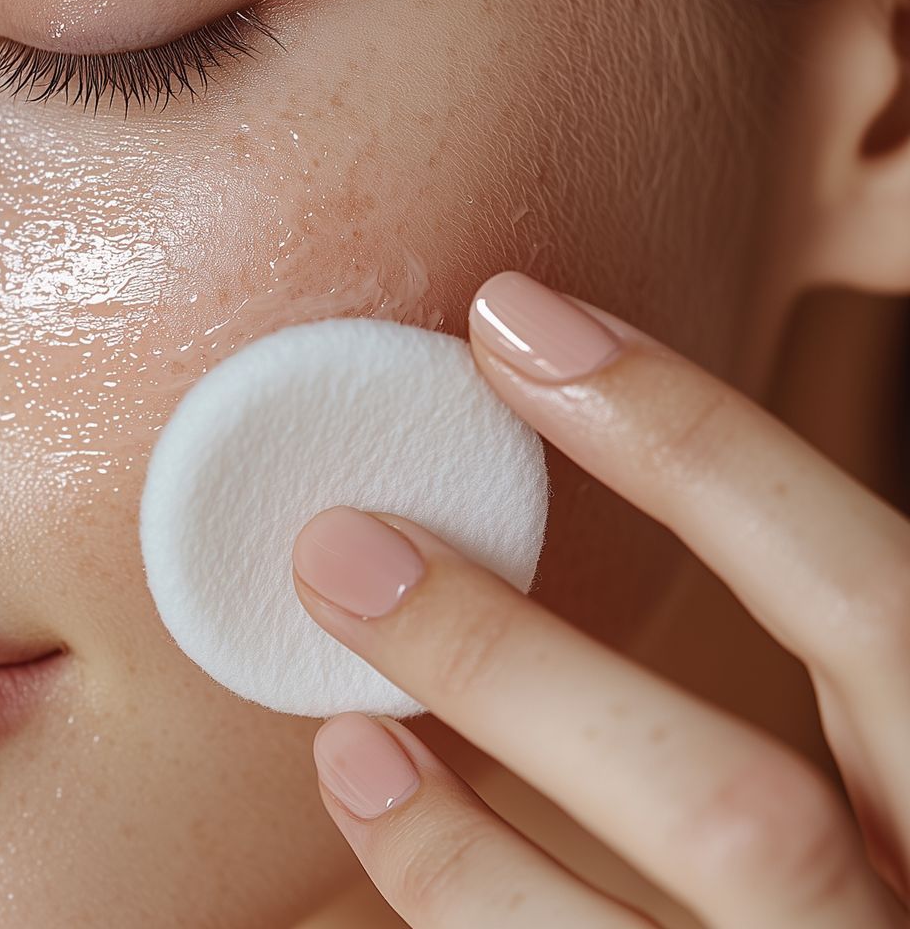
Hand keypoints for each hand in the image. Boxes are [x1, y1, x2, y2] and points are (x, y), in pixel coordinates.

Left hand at [291, 271, 909, 926]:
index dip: (697, 443)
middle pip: (730, 799)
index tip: (518, 323)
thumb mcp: (902, 795)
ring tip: (347, 737)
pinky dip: (461, 923)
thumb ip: (822, 724)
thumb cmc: (879, 893)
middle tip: (338, 545)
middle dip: (512, 661)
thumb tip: (548, 550)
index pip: (868, 597)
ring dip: (451, 844)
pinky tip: (396, 845)